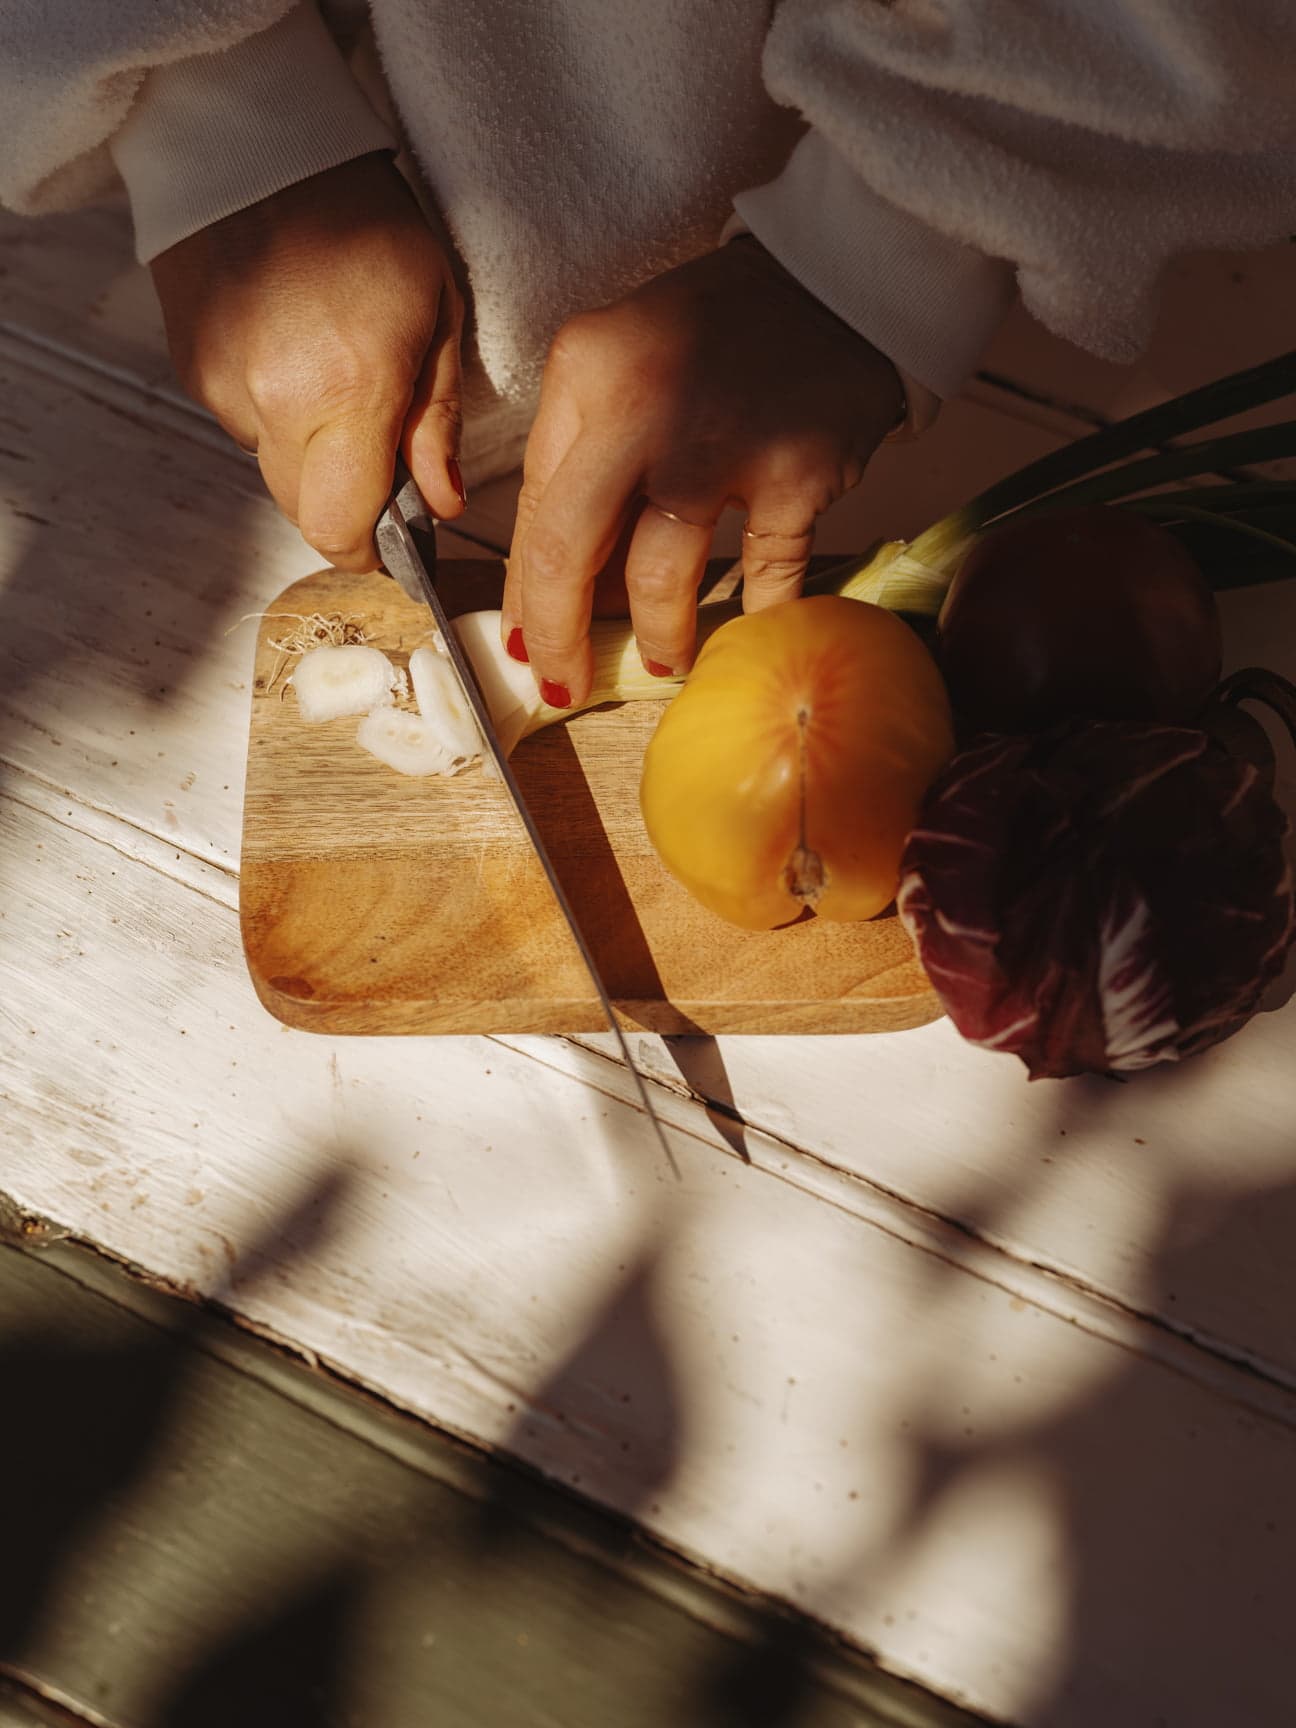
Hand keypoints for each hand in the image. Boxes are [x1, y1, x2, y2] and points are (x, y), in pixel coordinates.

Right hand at [150, 152, 464, 570]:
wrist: (256, 142)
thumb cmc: (363, 219)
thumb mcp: (437, 312)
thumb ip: (437, 420)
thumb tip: (444, 503)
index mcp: (347, 391)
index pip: (341, 528)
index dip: (369, 549)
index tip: (394, 540)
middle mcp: (275, 401)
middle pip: (303, 512)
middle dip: (344, 504)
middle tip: (377, 455)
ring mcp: (223, 386)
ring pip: (272, 468)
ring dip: (309, 450)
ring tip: (332, 373)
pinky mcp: (192, 368)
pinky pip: (242, 423)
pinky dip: (272, 409)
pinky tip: (291, 349)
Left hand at [503, 237, 903, 705]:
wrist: (836, 277)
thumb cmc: (717, 331)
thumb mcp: (624, 362)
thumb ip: (583, 454)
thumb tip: (559, 581)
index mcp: (584, 372)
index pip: (533, 506)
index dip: (526, 589)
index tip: (528, 640)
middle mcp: (640, 405)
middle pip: (571, 550)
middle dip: (560, 635)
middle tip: (567, 681)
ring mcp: (720, 441)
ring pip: (659, 577)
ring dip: (658, 634)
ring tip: (664, 659)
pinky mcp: (796, 471)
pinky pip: (766, 574)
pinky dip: (758, 613)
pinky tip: (748, 630)